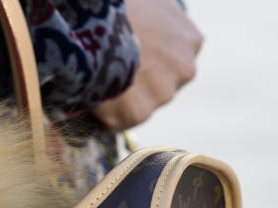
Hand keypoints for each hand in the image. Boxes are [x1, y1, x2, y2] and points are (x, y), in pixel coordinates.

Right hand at [92, 0, 202, 131]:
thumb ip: (161, 18)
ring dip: (119, 102)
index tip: (128, 59)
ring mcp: (163, 94)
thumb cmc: (118, 8)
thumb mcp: (151, 2)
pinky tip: (89, 98)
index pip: (174, 62)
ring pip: (139, 106)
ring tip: (96, 84)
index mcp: (192, 41)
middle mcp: (185, 70)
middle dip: (137, 85)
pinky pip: (116, 122)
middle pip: (160, 87)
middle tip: (109, 72)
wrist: (96, 24)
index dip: (148, 63)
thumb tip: (145, 30)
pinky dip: (101, 116)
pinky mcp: (138, 114)